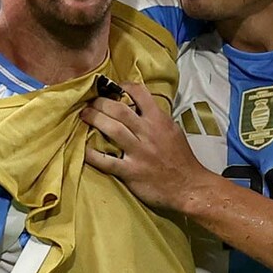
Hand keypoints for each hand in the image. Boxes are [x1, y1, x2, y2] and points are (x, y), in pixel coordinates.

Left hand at [82, 83, 208, 211]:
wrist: (189, 186)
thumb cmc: (181, 159)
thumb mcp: (173, 131)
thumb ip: (156, 118)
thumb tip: (140, 107)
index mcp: (159, 120)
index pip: (140, 93)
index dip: (122, 86)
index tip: (111, 87)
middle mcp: (148, 133)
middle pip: (119, 109)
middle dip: (100, 103)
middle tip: (90, 103)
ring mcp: (139, 152)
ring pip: (112, 129)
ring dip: (95, 120)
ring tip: (84, 116)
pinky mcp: (131, 171)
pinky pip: (107, 161)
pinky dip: (92, 154)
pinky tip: (83, 149)